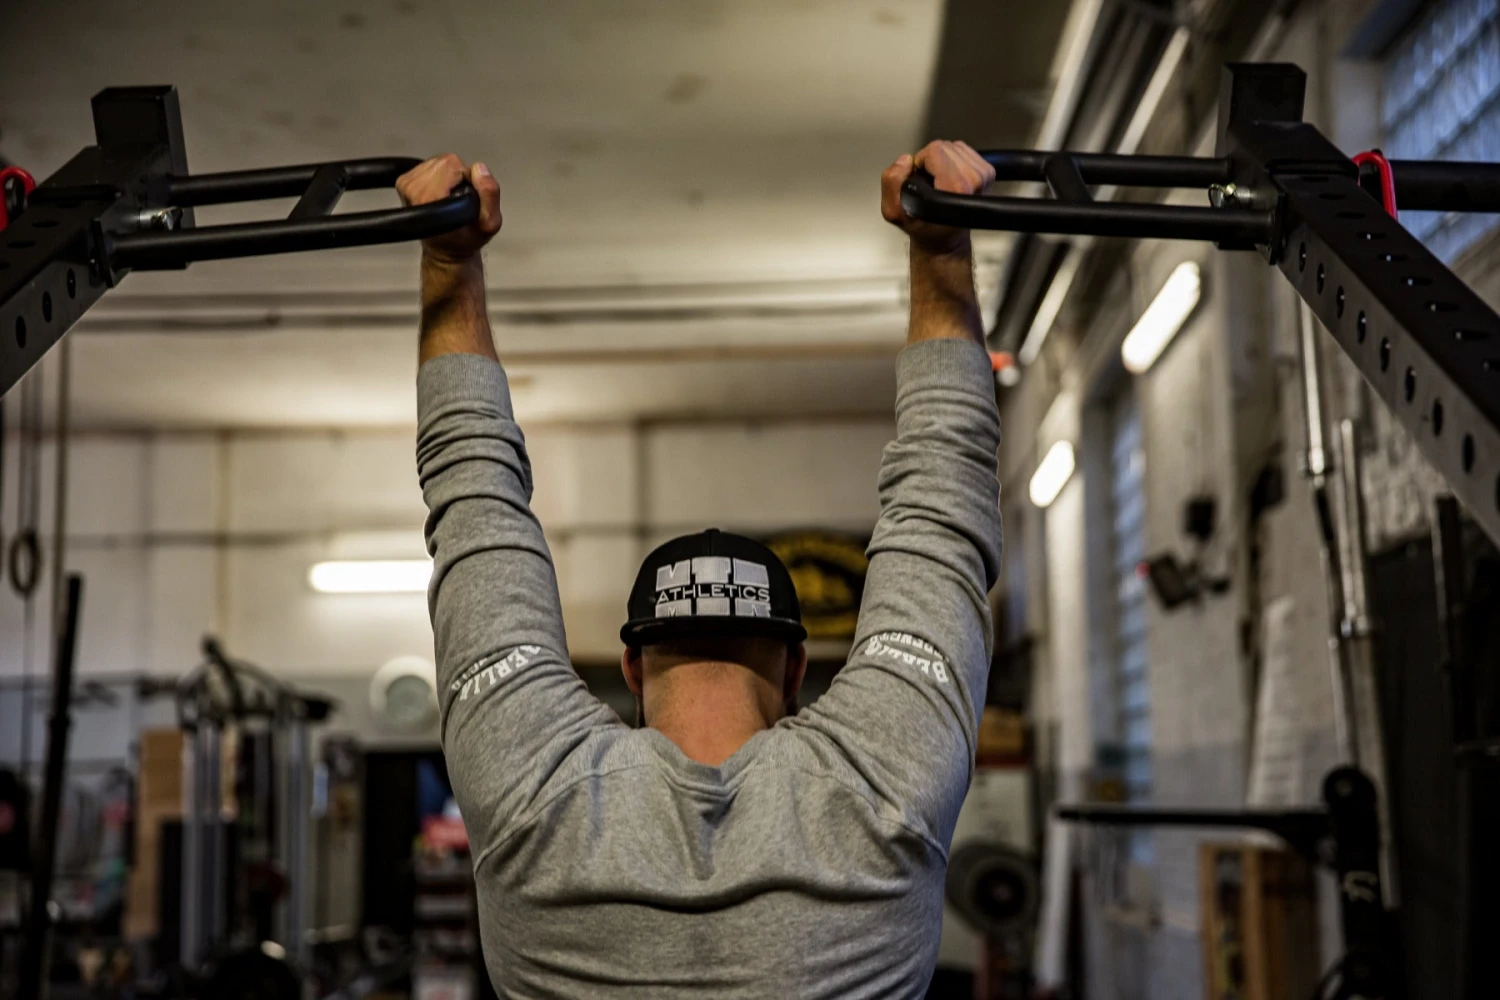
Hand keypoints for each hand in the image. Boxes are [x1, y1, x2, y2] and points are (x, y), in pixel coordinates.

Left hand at [397, 154, 502, 264]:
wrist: (445, 248)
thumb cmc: (465, 238)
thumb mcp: (490, 224)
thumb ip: (490, 195)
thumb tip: (479, 169)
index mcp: (428, 199)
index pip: (454, 165)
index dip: (468, 177)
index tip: (467, 198)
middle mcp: (412, 190)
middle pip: (446, 161)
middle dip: (459, 175)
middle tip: (460, 198)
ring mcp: (405, 184)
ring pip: (439, 160)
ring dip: (450, 175)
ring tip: (451, 197)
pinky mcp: (404, 180)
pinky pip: (431, 164)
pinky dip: (440, 175)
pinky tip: (442, 192)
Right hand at [881, 140, 994, 254]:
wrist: (945, 237)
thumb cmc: (923, 226)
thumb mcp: (894, 212)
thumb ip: (892, 183)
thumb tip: (906, 160)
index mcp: (956, 187)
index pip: (935, 150)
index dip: (921, 162)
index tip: (920, 180)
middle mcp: (974, 180)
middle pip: (945, 146)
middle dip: (931, 160)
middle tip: (928, 182)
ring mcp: (984, 175)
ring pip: (954, 146)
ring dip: (942, 160)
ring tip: (938, 181)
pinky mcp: (988, 172)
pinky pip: (964, 150)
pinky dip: (953, 159)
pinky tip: (948, 177)